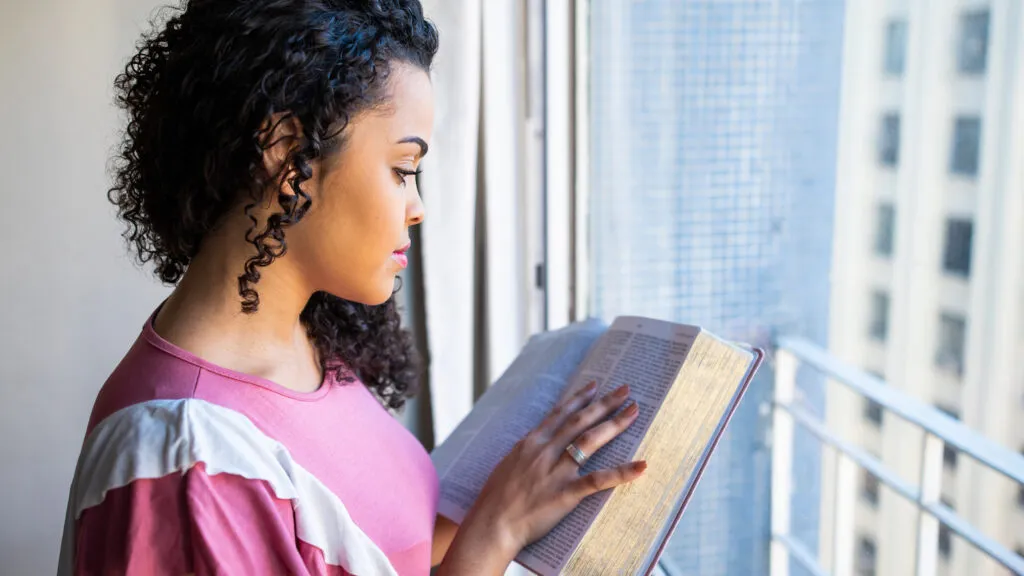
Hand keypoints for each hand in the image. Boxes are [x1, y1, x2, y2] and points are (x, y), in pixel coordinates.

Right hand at [443, 382, 645, 572]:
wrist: (491, 524)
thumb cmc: (495, 498)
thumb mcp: (508, 464)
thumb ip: (526, 453)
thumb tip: (537, 444)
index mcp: (531, 443)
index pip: (560, 413)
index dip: (580, 399)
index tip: (595, 386)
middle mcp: (545, 451)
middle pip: (580, 421)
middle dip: (604, 404)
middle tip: (625, 390)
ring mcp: (556, 471)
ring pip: (590, 441)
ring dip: (614, 424)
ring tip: (633, 411)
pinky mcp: (565, 493)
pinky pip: (598, 480)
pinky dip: (622, 472)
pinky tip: (642, 466)